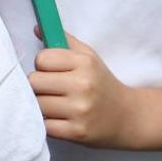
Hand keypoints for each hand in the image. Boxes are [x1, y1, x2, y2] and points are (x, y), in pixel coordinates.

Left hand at [30, 33, 137, 147]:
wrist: (127, 118)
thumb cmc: (102, 84)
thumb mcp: (89, 57)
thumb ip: (64, 41)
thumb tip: (37, 28)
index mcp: (85, 63)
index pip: (42, 59)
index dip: (42, 65)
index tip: (52, 71)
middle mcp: (83, 85)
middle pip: (34, 81)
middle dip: (38, 86)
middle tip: (51, 90)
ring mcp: (80, 110)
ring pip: (37, 104)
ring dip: (41, 105)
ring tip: (56, 104)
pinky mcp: (77, 132)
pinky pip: (45, 125)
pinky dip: (48, 123)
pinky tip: (60, 119)